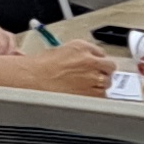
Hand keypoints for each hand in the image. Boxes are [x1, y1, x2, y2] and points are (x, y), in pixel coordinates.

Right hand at [0, 43, 114, 94]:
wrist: (34, 79)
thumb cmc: (40, 67)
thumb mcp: (60, 51)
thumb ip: (78, 55)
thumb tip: (85, 62)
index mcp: (81, 46)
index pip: (101, 52)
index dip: (97, 61)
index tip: (95, 66)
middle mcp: (90, 60)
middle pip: (109, 66)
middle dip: (103, 72)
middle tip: (95, 77)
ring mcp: (92, 76)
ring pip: (108, 82)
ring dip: (100, 85)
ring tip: (86, 87)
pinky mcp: (91, 92)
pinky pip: (102, 95)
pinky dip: (96, 96)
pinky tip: (85, 95)